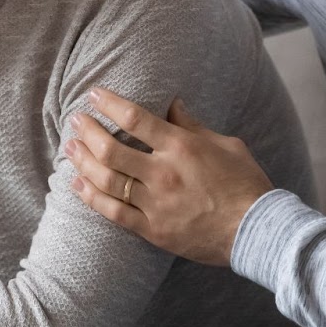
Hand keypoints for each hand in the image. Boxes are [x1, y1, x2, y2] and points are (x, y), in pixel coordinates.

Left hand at [63, 88, 274, 265]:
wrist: (256, 231)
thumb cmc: (246, 184)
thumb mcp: (226, 144)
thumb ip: (193, 125)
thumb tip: (173, 103)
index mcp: (181, 147)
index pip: (135, 119)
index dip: (110, 104)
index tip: (93, 94)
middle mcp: (162, 173)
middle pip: (110, 149)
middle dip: (87, 131)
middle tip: (74, 120)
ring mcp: (155, 203)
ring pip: (106, 180)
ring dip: (82, 161)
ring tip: (69, 148)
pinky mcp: (152, 229)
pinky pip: (112, 213)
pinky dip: (91, 197)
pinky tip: (76, 184)